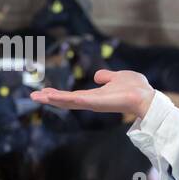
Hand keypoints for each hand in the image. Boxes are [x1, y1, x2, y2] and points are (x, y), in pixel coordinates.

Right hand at [29, 69, 154, 118]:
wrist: (145, 96)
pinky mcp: (94, 102)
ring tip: (36, 96)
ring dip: (51, 98)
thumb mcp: (117, 77)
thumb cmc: (135, 88)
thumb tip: (97, 76)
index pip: (72, 96)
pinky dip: (62, 98)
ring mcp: (91, 103)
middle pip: (66, 101)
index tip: (44, 92)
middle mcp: (90, 101)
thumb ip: (106, 76)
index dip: (58, 94)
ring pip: (67, 101)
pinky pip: (75, 100)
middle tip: (33, 96)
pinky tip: (51, 96)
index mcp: (94, 96)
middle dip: (49, 98)